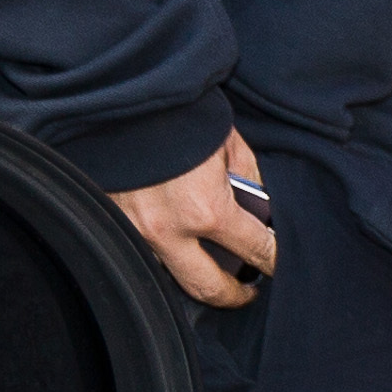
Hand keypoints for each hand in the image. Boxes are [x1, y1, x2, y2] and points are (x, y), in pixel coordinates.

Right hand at [115, 132, 277, 311]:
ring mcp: (133, 231)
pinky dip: (162, 255)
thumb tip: (261, 208)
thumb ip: (249, 181)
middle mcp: (167, 230)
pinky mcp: (110, 221)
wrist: (120, 96)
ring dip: (193, 277)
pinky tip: (176, 246)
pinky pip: (140, 253)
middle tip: (247, 291)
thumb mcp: (228, 144)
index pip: (256, 251)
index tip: (281, 265)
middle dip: (233, 296)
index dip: (275, 261)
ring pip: (168, 277)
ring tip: (212, 270)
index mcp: (206, 210)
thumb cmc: (179, 116)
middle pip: (207, 288)